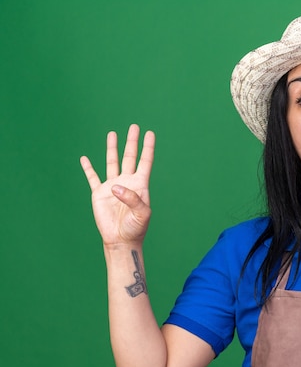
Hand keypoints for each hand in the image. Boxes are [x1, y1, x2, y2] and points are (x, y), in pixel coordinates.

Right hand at [80, 124, 154, 246]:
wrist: (121, 240)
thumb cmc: (135, 228)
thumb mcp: (141, 213)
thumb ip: (132, 198)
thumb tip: (115, 186)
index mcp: (140, 185)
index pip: (145, 161)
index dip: (148, 148)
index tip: (150, 133)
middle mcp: (127, 182)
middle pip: (129, 157)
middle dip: (131, 142)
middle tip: (134, 126)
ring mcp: (112, 187)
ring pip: (112, 162)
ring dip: (112, 148)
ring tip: (113, 133)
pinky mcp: (99, 193)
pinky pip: (92, 177)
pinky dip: (88, 168)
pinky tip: (85, 158)